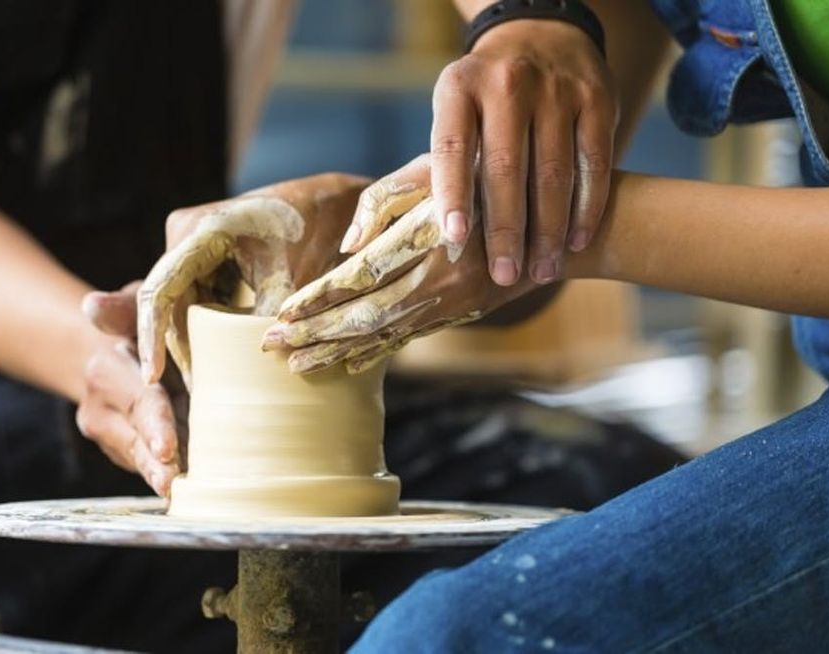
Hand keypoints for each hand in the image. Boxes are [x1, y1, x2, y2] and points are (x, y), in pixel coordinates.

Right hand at [77, 283, 185, 495]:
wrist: (107, 351)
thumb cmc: (135, 321)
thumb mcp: (134, 304)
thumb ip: (120, 307)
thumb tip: (92, 305)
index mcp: (106, 371)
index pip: (138, 401)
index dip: (154, 424)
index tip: (168, 448)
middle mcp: (100, 409)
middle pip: (135, 440)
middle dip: (155, 464)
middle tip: (174, 483)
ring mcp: (108, 435)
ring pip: (138, 459)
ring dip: (159, 476)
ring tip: (181, 493)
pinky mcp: (122, 450)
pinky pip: (144, 464)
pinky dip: (165, 474)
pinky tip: (190, 486)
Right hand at [137, 173, 368, 384]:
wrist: (324, 201)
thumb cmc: (309, 228)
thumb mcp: (290, 273)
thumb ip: (267, 315)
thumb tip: (253, 362)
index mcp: (198, 231)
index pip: (160, 290)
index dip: (152, 335)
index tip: (153, 376)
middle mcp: (184, 236)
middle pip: (168, 304)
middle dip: (179, 348)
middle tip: (195, 393)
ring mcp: (191, 248)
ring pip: (182, 307)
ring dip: (194, 344)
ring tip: (206, 388)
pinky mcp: (204, 261)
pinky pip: (199, 302)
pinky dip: (208, 331)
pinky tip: (218, 365)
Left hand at [263, 196, 538, 373]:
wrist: (557, 223)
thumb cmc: (487, 177)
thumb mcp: (437, 169)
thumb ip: (386, 201)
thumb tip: (348, 246)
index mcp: (428, 239)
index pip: (361, 276)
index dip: (320, 297)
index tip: (283, 313)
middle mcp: (440, 279)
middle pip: (365, 316)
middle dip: (315, 334)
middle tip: (270, 347)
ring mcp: (452, 302)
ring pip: (384, 335)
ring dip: (337, 352)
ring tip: (296, 366)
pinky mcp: (459, 313)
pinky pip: (409, 339)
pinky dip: (376, 352)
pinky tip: (347, 364)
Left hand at [340, 19, 616, 287]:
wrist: (545, 39)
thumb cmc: (482, 106)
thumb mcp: (444, 121)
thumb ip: (405, 184)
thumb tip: (353, 246)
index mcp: (459, 89)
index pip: (452, 147)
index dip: (453, 192)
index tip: (455, 237)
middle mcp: (507, 84)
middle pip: (505, 166)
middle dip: (506, 228)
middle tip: (504, 276)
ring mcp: (556, 89)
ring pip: (554, 170)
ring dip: (549, 229)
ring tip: (542, 272)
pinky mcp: (597, 99)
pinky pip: (594, 162)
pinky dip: (587, 207)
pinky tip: (576, 243)